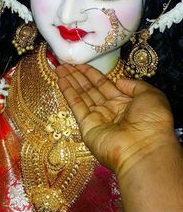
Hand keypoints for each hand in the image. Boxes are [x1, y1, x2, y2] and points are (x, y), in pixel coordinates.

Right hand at [56, 64, 174, 177]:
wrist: (144, 147)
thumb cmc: (151, 120)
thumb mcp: (150, 95)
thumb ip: (134, 85)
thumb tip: (118, 81)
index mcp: (126, 103)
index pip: (105, 85)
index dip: (93, 74)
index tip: (81, 64)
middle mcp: (110, 110)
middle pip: (90, 89)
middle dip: (78, 76)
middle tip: (65, 64)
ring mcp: (98, 119)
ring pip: (81, 95)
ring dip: (70, 81)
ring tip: (59, 68)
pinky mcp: (87, 126)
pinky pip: (76, 105)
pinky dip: (68, 92)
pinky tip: (61, 80)